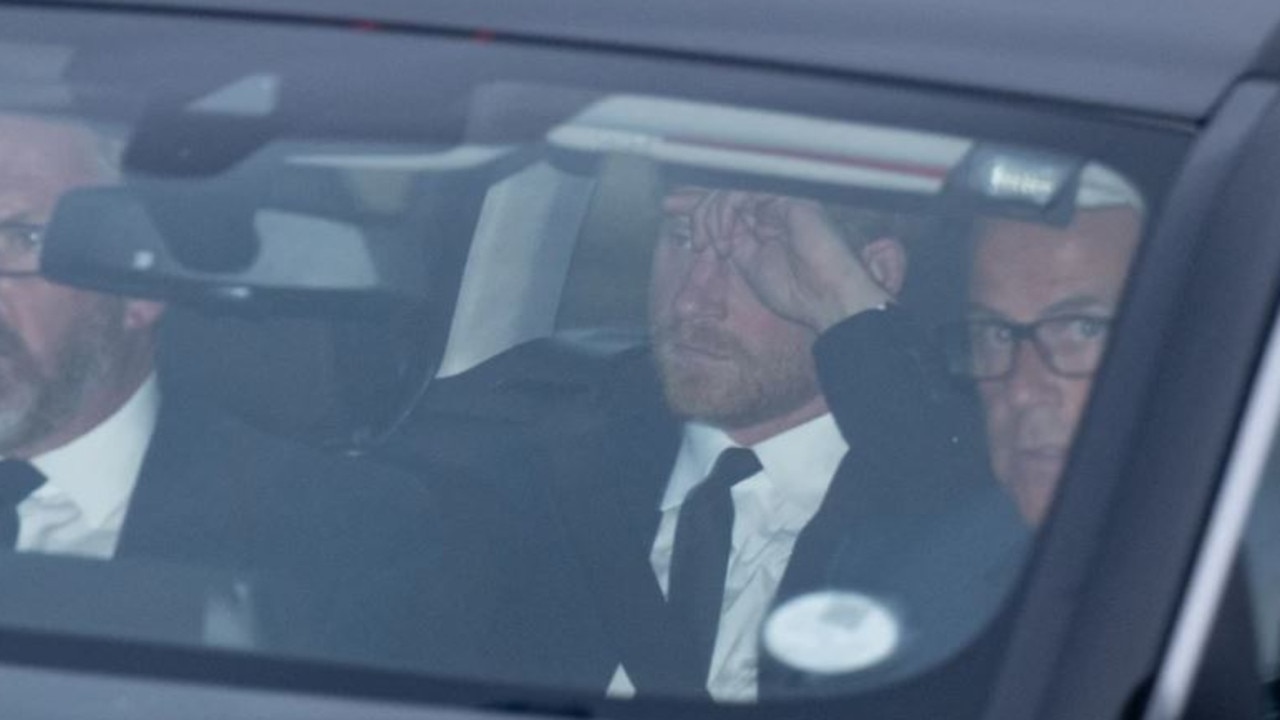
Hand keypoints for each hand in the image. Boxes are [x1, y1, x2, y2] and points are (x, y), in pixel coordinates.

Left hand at [701, 190, 892, 332]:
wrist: (826, 299)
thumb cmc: (795, 290)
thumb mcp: (747, 264)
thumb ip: (729, 241)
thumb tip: (702, 228)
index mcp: (762, 224)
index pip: (724, 204)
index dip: (696, 204)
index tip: (670, 207)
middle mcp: (771, 209)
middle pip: (724, 193)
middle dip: (699, 212)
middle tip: (698, 242)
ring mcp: (779, 203)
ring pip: (731, 191)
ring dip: (713, 217)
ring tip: (717, 246)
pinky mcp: (787, 199)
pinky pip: (745, 193)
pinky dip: (727, 212)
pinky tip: (728, 238)